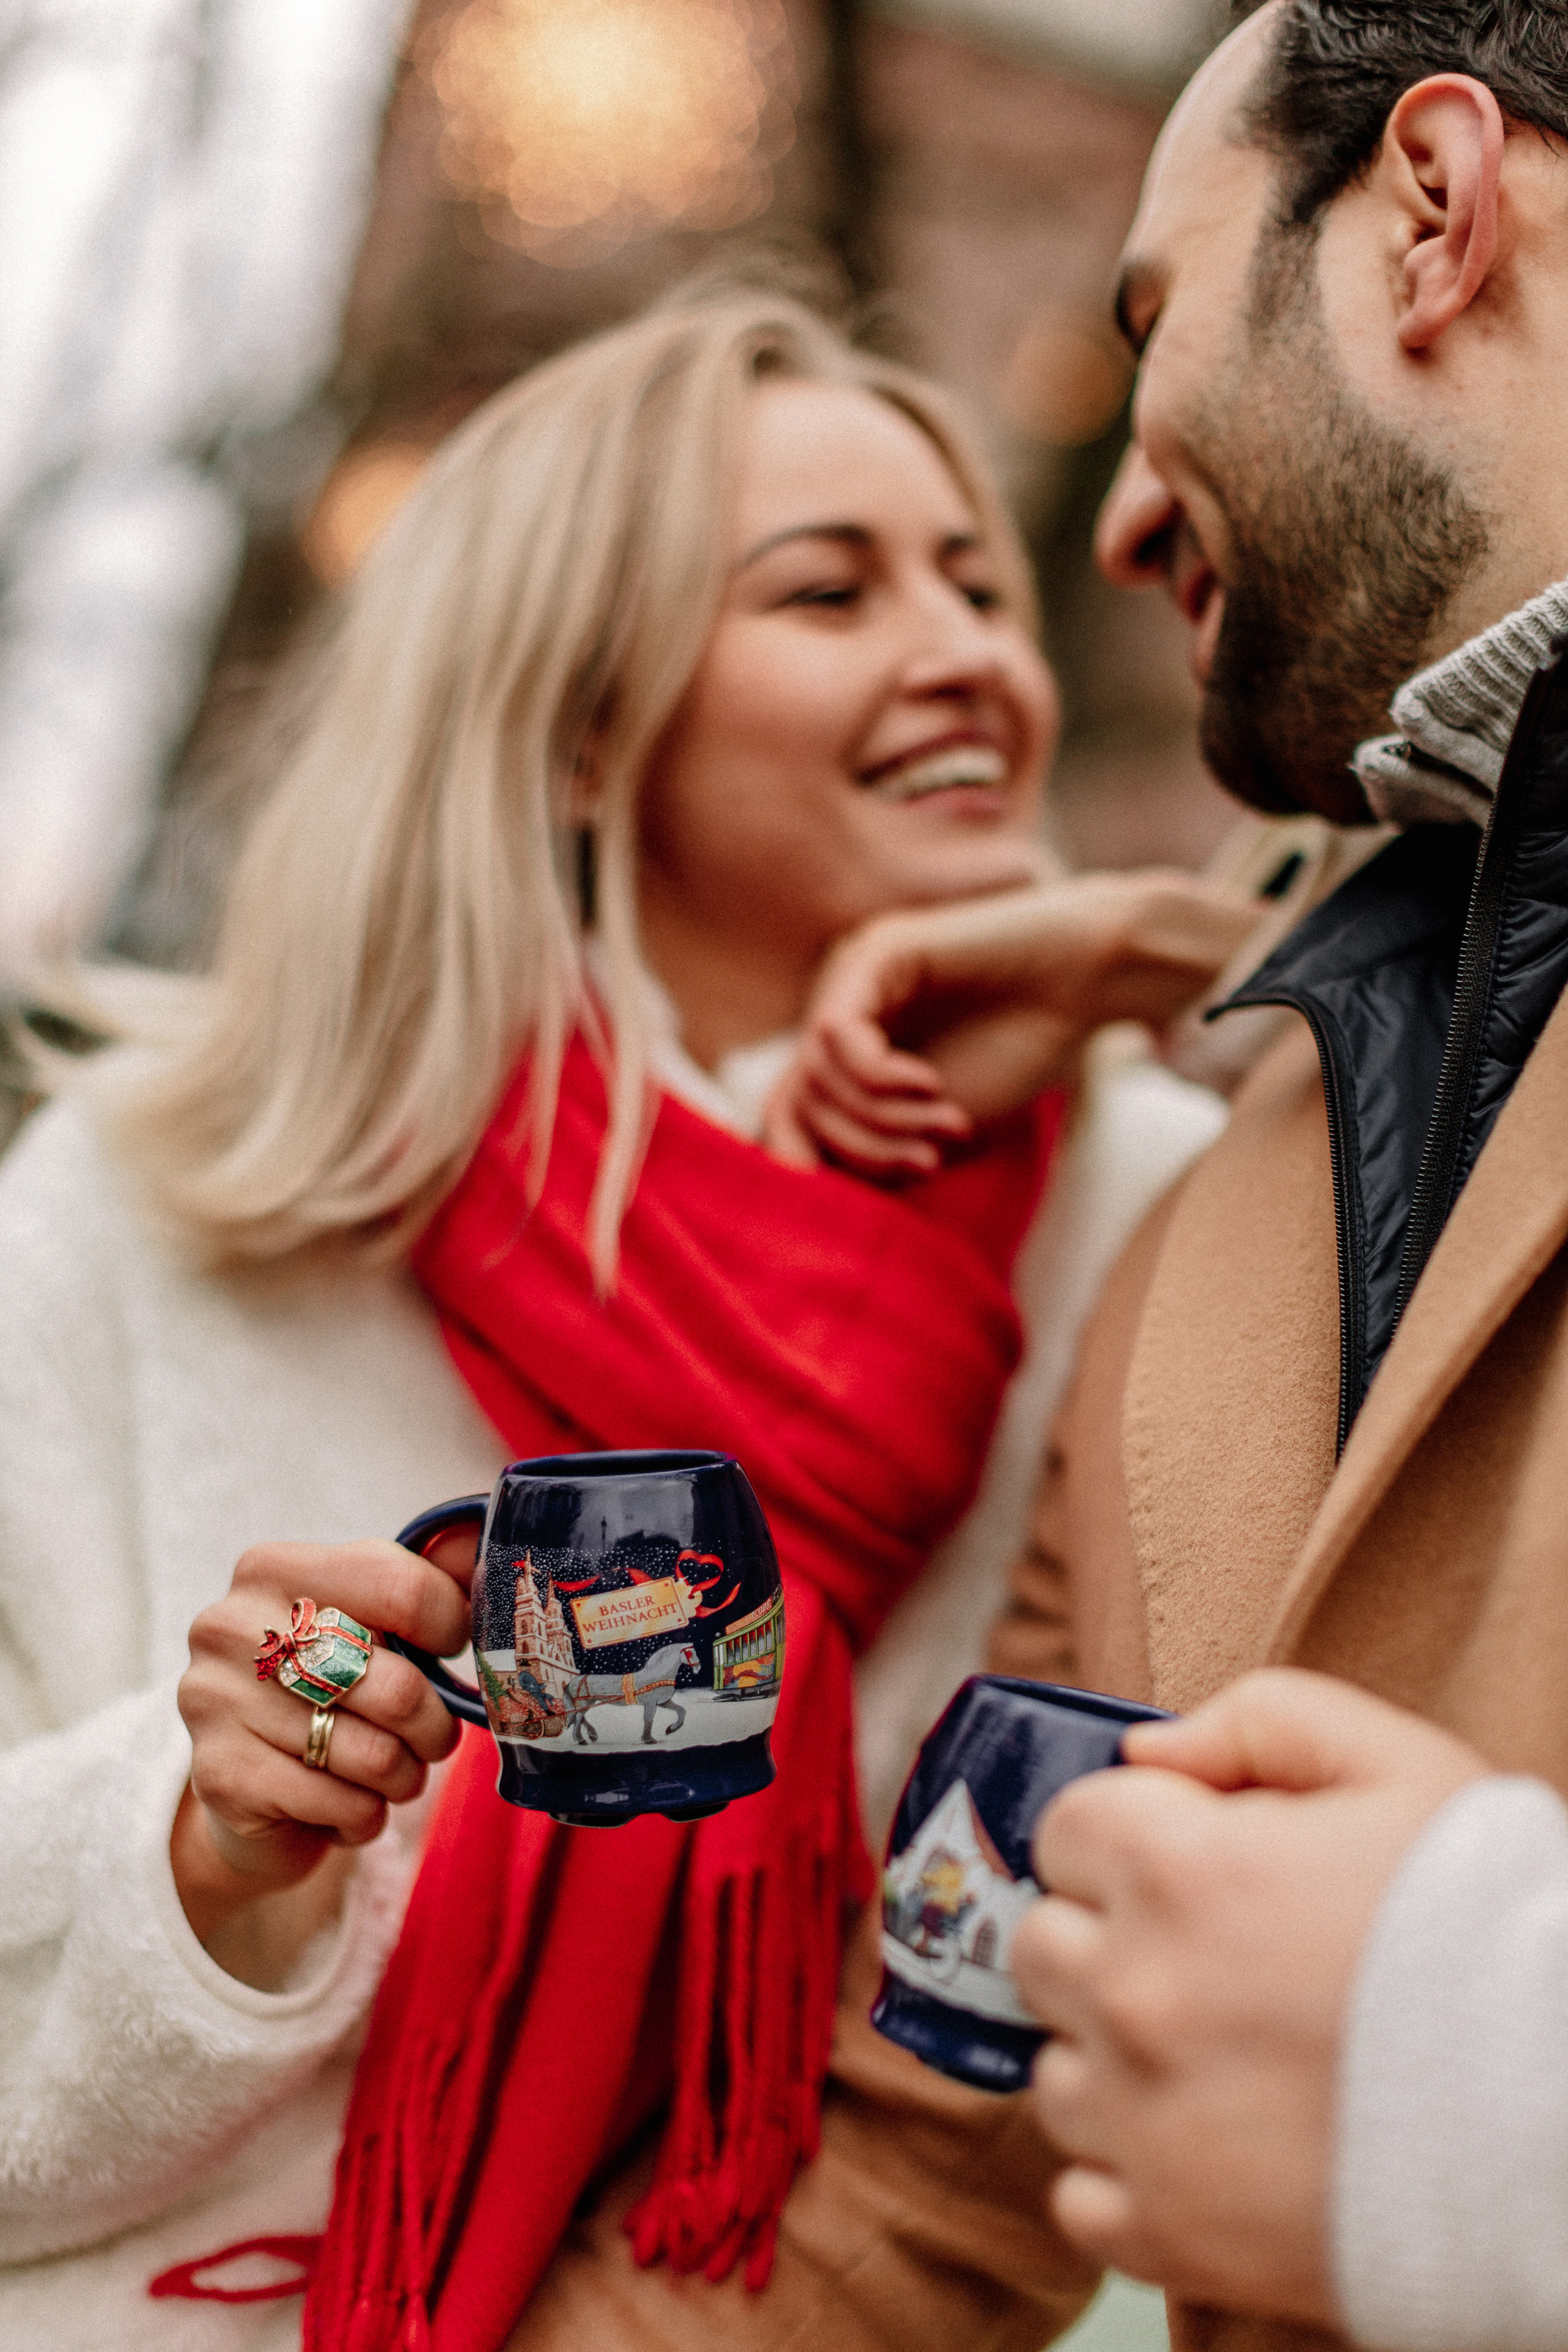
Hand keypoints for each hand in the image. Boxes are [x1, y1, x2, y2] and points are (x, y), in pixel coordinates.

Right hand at [174, 1532, 475, 1967]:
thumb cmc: (322, 1690)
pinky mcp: (221, 1778)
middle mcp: (232, 1627)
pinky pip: (345, 1805)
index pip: (402, 1588)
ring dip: (403, 1777)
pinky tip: (346, 1804)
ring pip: (375, 1756)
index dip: (451, 1629)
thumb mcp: (365, 1620)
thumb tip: (486, 1543)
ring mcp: (216, 1702)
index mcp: (272, 1569)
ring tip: (388, 1774)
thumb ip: (425, 1578)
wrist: (245, 1791)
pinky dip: (366, 1815)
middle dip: (434, 1727)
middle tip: (431, 1738)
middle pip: (397, 1685)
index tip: (450, 1650)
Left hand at [762, 873, 1255, 1173]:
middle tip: (928, 1163)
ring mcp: (852, 976)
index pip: (788, 1113)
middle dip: (859, 1150)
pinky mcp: (876, 952)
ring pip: (814, 1076)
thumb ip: (873, 1147)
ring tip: (946, 1123)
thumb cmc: (1022, 1050)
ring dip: (881, 1120)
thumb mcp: (934, 1123)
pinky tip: (932, 1085)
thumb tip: (811, 1180)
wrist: (1090, 981)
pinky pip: (837, 1034)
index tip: (860, 1203)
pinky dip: (880, 1078)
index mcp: (846, 1050)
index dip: (807, 1164)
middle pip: (796, 1103)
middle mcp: (838, 1008)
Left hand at [1012, 1670, 1488, 2323]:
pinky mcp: (1171, 2235)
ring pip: (1054, 2073)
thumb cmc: (1489, 1926)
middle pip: (1040, 1947)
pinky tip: (1207, 2147)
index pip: (1065, 1829)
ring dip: (1111, 2059)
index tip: (1185, 1862)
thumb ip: (1262, 1719)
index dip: (1128, 1836)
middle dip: (1104, 1939)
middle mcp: (1136, 1993)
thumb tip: (1148, 1748)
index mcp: (1178, 1868)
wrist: (1566, 2116)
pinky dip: (1126, 2175)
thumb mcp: (1399, 1766)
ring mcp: (1145, 2123)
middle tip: (1200, 1958)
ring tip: (1216, 2057)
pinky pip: (1079, 2197)